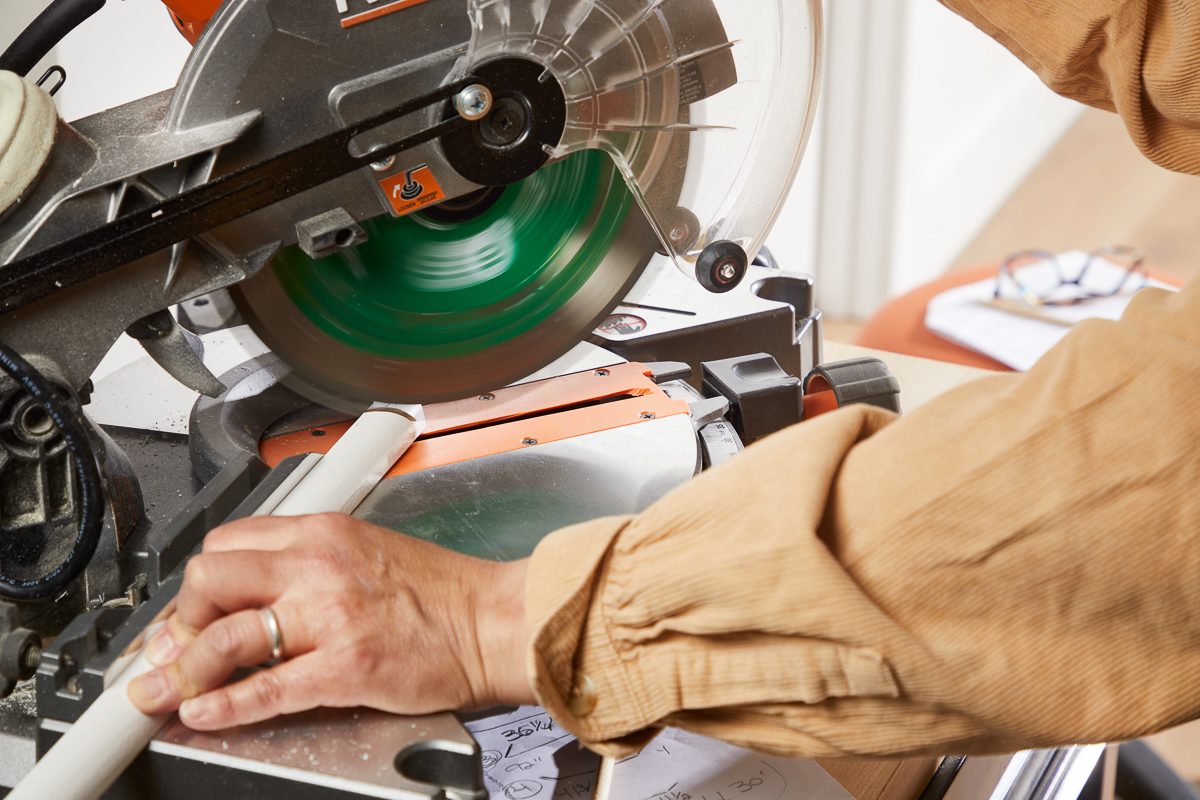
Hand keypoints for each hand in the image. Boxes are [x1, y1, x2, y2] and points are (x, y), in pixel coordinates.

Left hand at [127, 513, 532, 729]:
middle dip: (181, 620)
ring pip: (226, 635)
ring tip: (174, 690)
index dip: (195, 585)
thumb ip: (307, 565)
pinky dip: (224, 706)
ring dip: (187, 669)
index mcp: (323, 532)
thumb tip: (251, 597)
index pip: (227, 543)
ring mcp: (330, 616)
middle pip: (210, 579)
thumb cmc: (437, 593)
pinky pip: (266, 689)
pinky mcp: (346, 666)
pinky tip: (203, 713)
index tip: (185, 614)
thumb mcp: (364, 551)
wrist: (491, 620)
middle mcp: (319, 565)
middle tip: (178, 650)